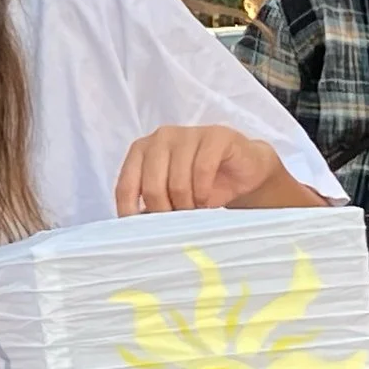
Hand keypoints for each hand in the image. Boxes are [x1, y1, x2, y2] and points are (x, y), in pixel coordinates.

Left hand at [115, 126, 286, 214]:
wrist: (243, 171)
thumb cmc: (203, 184)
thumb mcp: (171, 196)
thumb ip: (151, 205)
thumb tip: (134, 231)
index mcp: (141, 150)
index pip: (125, 186)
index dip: (131, 213)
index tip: (142, 235)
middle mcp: (160, 137)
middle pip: (152, 186)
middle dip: (165, 212)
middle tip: (179, 223)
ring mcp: (188, 133)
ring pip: (177, 181)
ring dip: (187, 205)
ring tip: (195, 212)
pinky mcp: (215, 136)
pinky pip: (202, 169)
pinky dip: (204, 192)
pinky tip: (207, 200)